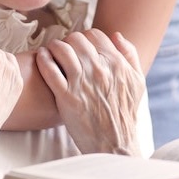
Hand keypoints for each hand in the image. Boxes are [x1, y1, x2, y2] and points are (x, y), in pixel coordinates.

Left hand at [35, 29, 144, 155]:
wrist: (114, 144)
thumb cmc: (125, 114)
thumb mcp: (137, 82)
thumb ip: (129, 55)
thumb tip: (116, 35)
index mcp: (116, 64)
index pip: (95, 34)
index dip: (85, 37)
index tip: (80, 46)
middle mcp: (98, 69)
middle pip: (76, 39)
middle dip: (68, 41)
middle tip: (64, 49)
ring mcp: (81, 82)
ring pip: (61, 49)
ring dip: (54, 47)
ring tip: (51, 51)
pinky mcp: (65, 96)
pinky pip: (49, 69)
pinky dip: (43, 59)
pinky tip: (42, 57)